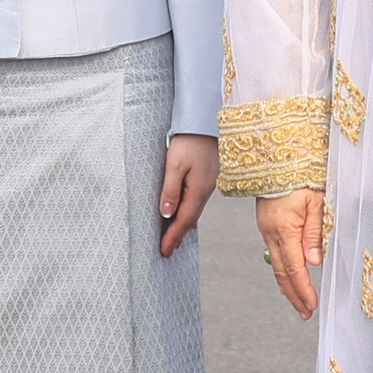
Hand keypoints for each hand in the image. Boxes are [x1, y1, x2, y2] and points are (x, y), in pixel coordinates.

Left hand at [157, 133, 218, 257]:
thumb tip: (166, 214)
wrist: (205, 121)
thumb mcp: (174, 165)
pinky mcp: (207, 176)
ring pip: (194, 210)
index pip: (183, 221)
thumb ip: (170, 190)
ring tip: (173, 238)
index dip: (173, 237)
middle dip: (178, 236)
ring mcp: (208, 183)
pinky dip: (189, 212)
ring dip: (183, 225)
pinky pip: (197, 200)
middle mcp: (206, 190)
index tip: (164, 251)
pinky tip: (185, 214)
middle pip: (190, 219)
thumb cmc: (189, 141)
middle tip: (167, 251)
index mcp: (198, 190)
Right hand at [256, 187, 328, 318]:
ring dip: (288, 286)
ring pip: (276, 265)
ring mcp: (266, 229)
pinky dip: (283, 269)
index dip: (303, 289)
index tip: (312, 305)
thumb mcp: (317, 201)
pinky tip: (290, 277)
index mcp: (284, 228)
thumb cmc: (302, 174)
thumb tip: (314, 261)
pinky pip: (274, 253)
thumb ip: (316, 231)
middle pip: (281, 272)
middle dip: (294, 295)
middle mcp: (271, 232)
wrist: (278, 156)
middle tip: (305, 312)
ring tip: (299, 302)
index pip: (294, 268)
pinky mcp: (267, 225)